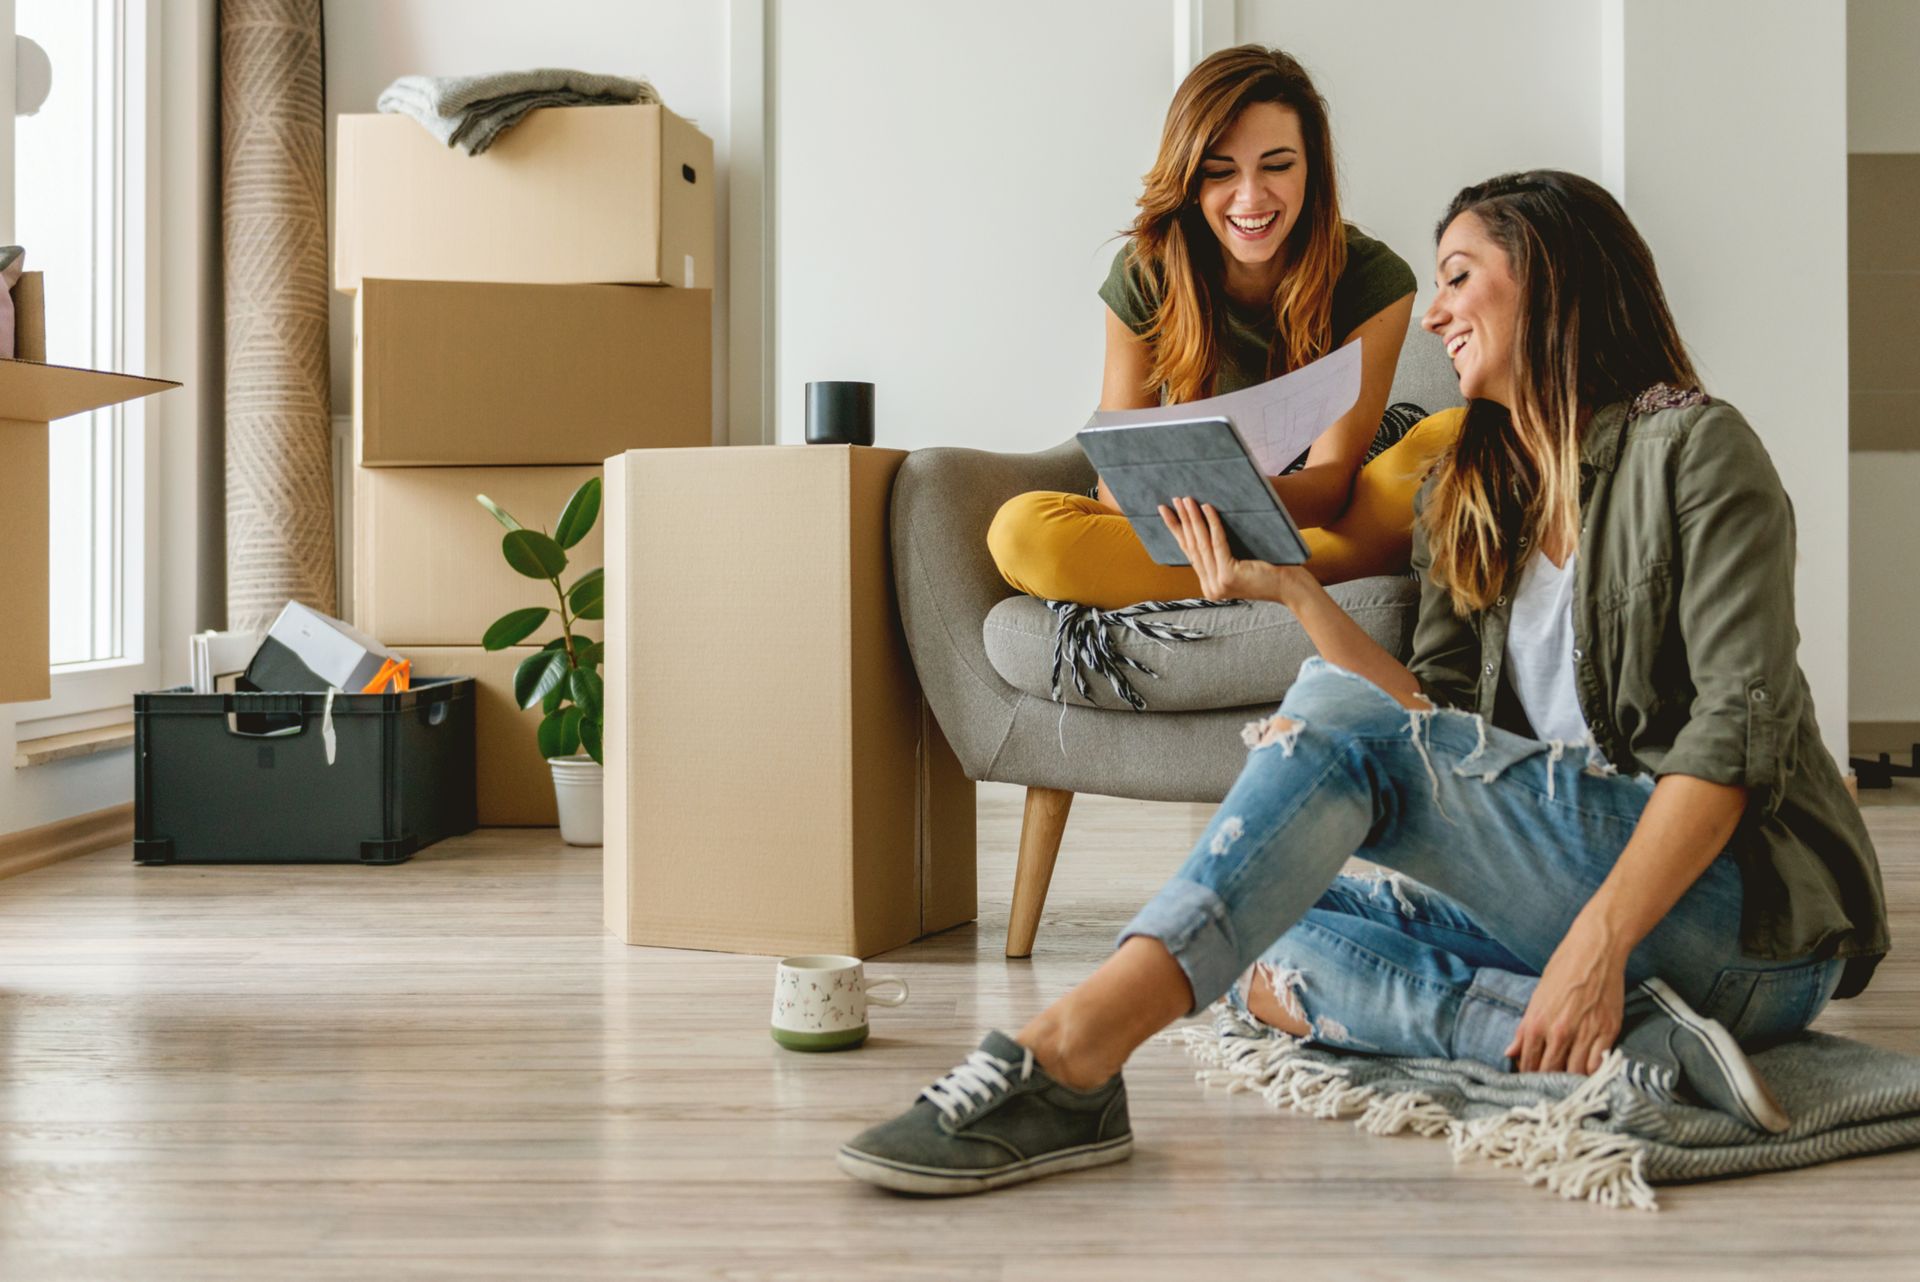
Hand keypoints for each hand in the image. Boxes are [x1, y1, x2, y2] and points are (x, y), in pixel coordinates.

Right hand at [1158, 496, 1302, 603]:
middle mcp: (1210, 587)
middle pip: (1192, 547)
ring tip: (1186, 499)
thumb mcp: (1239, 562)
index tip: (1166, 512)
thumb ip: (1221, 553)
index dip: (1177, 530)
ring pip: (1202, 544)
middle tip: (1173, 500)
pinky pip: (1217, 543)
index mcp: (1210, 585)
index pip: (1190, 553)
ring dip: (1193, 518)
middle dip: (1181, 521)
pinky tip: (1207, 507)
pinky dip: (1212, 523)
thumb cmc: (1272, 569)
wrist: (1292, 586)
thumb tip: (1202, 522)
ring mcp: (1218, 584)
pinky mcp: (1228, 576)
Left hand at [1505, 927, 1627, 1074]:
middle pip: (1551, 1072)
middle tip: (1546, 1091)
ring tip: (1566, 1087)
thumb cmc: (1562, 970)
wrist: (1594, 951)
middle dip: (1546, 1083)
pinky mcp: (1608, 1031)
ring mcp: (1586, 1033)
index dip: (1527, 1076)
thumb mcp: (1536, 998)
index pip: (1528, 1063)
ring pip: (1575, 1072)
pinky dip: (1593, 1074)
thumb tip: (1510, 1052)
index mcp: (1537, 1023)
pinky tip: (1588, 1077)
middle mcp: (1560, 1032)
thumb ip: (1524, 1029)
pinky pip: (1599, 1064)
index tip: (1528, 1084)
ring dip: (1570, 1081)